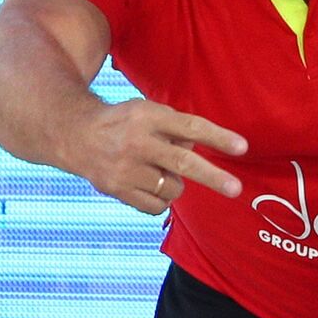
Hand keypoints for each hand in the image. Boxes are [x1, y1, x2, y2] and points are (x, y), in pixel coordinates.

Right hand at [68, 98, 247, 214]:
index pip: (190, 127)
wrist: (74, 135)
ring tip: (157, 170)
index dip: (218, 138)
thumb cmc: (124, 123)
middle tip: (236, 189)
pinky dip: (161, 199)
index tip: (243, 148)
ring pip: (172, 188)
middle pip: (183, 163)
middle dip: (213, 177)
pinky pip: (157, 206)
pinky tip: (148, 184)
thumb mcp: (148, 111)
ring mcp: (125, 169)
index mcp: (148, 116)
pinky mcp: (117, 189)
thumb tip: (200, 151)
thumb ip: (175, 128)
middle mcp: (136, 142)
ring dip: (176, 183)